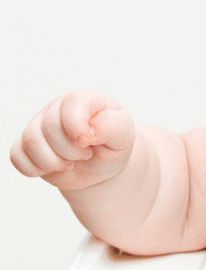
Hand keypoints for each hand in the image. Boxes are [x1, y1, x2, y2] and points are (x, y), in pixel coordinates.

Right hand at [10, 91, 135, 191]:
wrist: (102, 167)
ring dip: (53, 162)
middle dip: (70, 151)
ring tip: (71, 163)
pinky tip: (53, 168)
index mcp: (83, 99)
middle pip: (49, 128)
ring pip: (31, 142)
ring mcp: (39, 125)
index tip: (87, 144)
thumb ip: (112, 127)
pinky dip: (34, 169)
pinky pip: (16, 157)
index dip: (77, 128)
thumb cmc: (113, 146)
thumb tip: (88, 131)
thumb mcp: (123, 136)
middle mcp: (57, 108)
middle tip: (86, 155)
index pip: (70, 106)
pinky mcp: (26, 146)